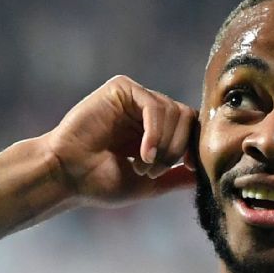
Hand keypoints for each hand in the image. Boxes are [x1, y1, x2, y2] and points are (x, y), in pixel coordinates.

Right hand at [44, 75, 197, 206]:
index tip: (190, 168)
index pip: (192, 127)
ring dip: (164, 146)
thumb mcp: (150, 183)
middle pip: (187, 118)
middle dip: (177, 150)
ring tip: (142, 165)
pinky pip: (154, 105)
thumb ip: (176, 176)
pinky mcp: (121, 88)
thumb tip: (205, 176)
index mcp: (155, 129)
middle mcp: (146, 111)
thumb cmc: (100, 182)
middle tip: (153, 171)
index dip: (195, 146)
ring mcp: (134, 98)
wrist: (67, 176)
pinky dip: (155, 132)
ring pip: (174, 112)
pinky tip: (143, 154)